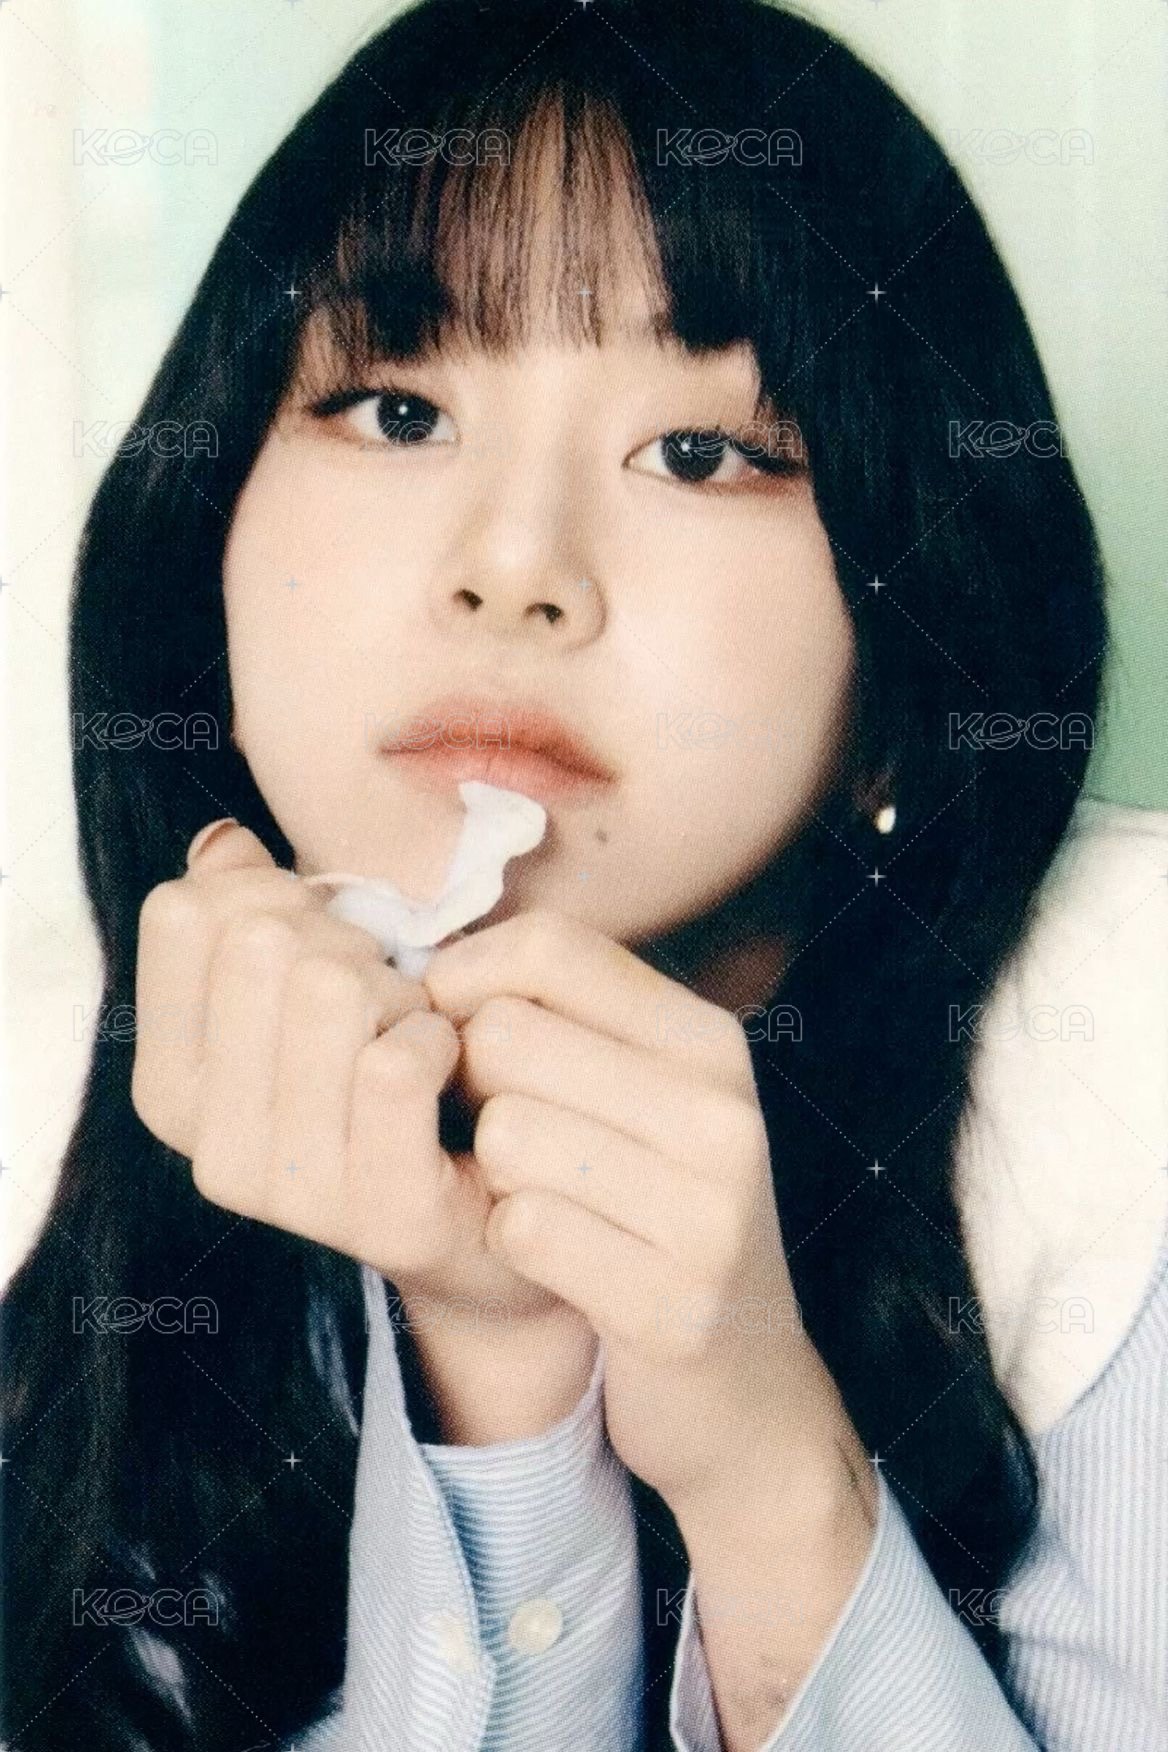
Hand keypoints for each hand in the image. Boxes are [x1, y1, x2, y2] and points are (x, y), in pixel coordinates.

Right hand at [131, 821, 579, 1333]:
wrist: (482, 1223)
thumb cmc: (390, 1081)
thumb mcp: (307, 985)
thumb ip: (251, 910)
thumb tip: (222, 844)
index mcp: (168, 1084)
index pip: (185, 912)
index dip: (272, 894)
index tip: (320, 939)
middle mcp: (207, 1147)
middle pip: (265, 942)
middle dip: (345, 945)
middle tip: (383, 999)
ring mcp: (288, 1192)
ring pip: (331, 993)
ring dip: (399, 994)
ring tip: (415, 1034)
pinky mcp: (379, 1214)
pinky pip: (396, 1063)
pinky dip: (440, 1039)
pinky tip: (446, 1067)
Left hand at [423, 908, 860, 1515]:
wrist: (742, 1387)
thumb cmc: (658, 1216)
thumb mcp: (644, 1097)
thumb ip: (564, 1019)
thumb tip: (439, 959)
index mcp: (710, 1043)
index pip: (552, 949)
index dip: (467, 979)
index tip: (450, 1029)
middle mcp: (723, 1113)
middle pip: (506, 1034)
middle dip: (473, 1088)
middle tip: (504, 1137)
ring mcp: (708, 1212)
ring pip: (504, 1132)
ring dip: (494, 1175)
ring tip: (543, 1201)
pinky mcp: (673, 1304)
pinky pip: (522, 1227)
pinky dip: (511, 1243)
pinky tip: (554, 1259)